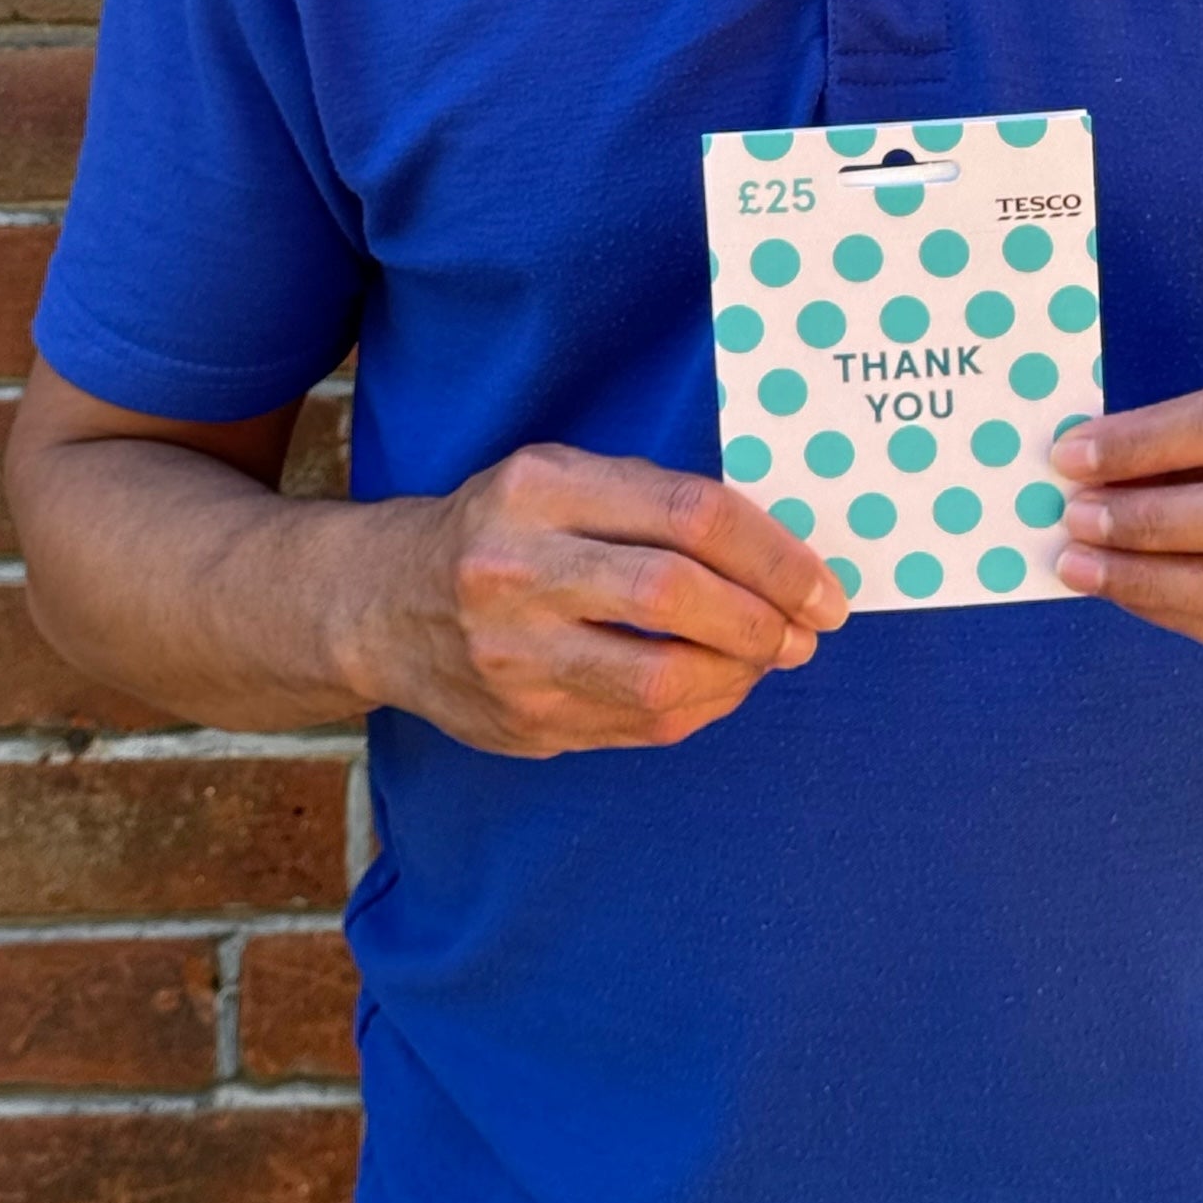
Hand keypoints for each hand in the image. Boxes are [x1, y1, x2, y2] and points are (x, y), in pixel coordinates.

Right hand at [366, 444, 849, 756]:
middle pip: (674, 596)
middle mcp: (518, 569)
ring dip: (740, 674)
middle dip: (764, 618)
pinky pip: (636, 726)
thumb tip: (774, 549)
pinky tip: (721, 685)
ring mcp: (513, 656)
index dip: (772, 551)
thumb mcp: (559, 476)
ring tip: (772, 656)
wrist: (380, 605)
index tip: (822, 582)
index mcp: (540, 488)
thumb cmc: (500, 526)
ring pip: (659, 679)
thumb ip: (651, 499)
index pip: (686, 513)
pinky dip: (699, 708)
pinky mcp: (520, 722)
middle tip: (811, 627)